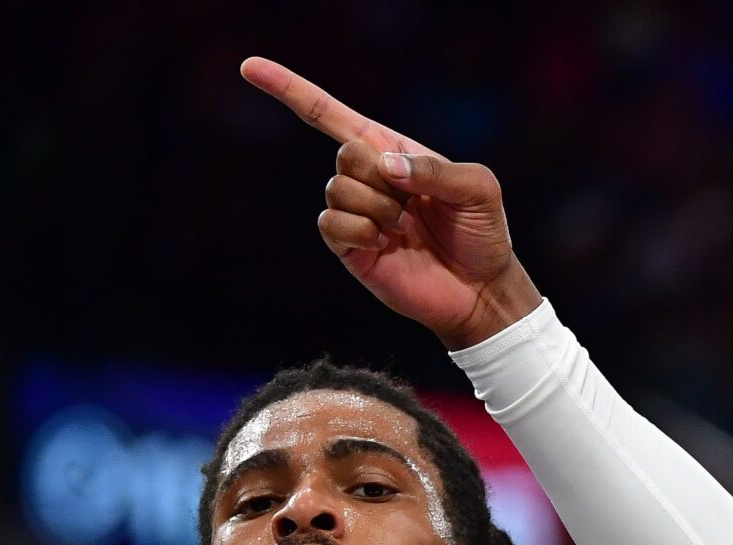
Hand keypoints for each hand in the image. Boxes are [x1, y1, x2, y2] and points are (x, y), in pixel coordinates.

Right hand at [240, 56, 541, 347]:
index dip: (289, 89)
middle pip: (343, 153)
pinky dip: (360, 230)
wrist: (482, 290)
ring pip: (336, 188)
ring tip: (405, 227)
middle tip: (413, 203)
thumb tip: (385, 167)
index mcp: (391, 151)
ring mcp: (355, 213)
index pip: (330, 115)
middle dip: (379, 176)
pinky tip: (385, 243)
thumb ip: (436, 169)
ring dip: (377, 208)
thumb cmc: (483, 233)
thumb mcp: (478, 188)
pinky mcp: (349, 248)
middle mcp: (366, 178)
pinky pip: (331, 224)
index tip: (249, 67)